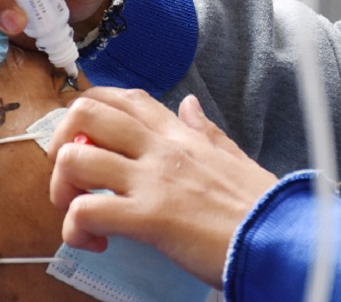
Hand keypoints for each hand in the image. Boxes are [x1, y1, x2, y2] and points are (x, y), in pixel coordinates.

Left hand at [48, 89, 278, 287]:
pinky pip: (85, 210)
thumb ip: (205, 131)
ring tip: (79, 213)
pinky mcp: (148, 216)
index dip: (92, 110)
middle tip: (73, 176)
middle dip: (61, 141)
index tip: (89, 140)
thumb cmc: (260, 206)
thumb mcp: (233, 157)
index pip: (124, 98)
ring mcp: (152, 180)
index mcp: (180, 135)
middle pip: (86, 112)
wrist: (279, 238)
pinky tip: (95, 242)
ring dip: (61, 188)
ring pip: (74, 158)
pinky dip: (76, 229)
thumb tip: (188, 105)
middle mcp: (161, 148)